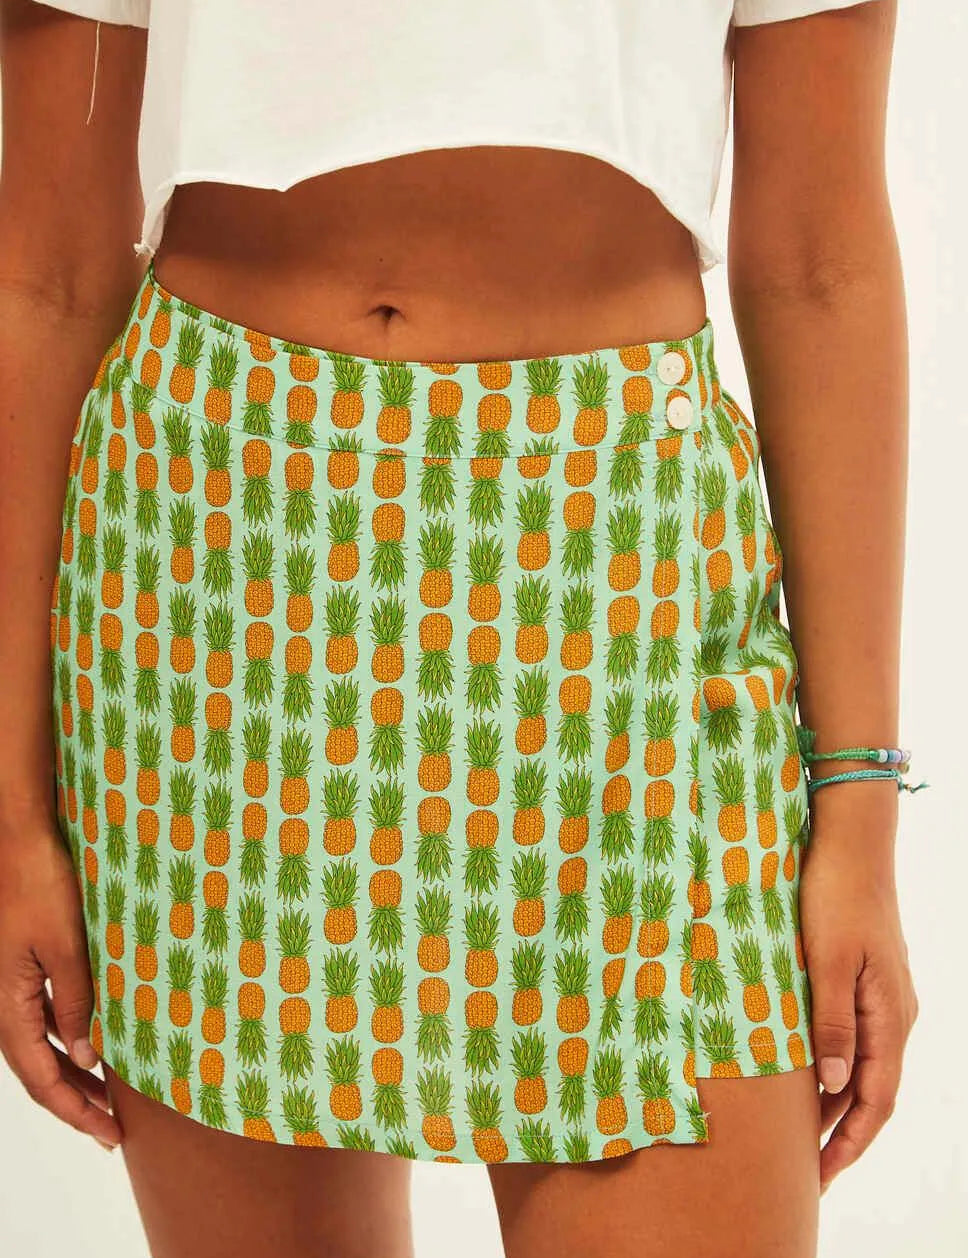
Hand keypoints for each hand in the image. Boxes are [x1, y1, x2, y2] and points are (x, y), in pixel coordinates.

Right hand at [0, 810, 121, 1150]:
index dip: (75, 1110)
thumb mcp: (67, 946)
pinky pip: (40, 1021)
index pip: (42, 1079)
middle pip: (37, 1072)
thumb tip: (85, 1058)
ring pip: (38, 1050)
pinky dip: (64, 1044)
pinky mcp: (21, 968)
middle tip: (112, 1130)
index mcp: (8, 1005)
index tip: (108, 1134)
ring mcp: (10, 987)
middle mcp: (3, 1004)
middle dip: (75, 1104)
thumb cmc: (41, 884)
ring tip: (107, 1098)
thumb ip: (74, 1003)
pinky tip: (89, 1047)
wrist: (18, 839)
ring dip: (70, 1077)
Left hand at [798, 795, 917, 1194]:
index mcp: (889, 1016)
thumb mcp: (827, 962)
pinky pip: (853, 1038)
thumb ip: (831, 1024)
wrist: (850, 841)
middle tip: (805, 1172)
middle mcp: (893, 1013)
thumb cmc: (835, 896)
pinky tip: (804, 1074)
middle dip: (841, 1134)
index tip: (822, 1178)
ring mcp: (881, 996)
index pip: (877, 1100)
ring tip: (798, 1137)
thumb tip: (835, 1088)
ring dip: (835, 1103)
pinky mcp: (865, 978)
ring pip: (861, 1065)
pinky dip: (832, 1067)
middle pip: (871, 1091)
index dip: (850, 1142)